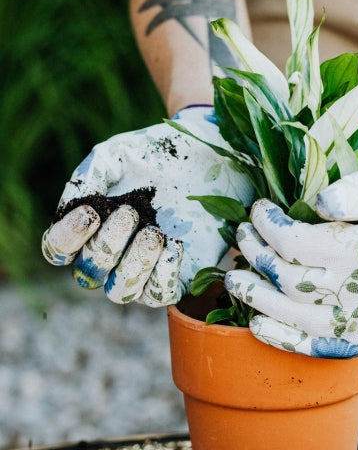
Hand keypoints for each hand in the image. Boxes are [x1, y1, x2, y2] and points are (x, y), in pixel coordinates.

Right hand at [42, 106, 252, 305]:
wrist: (208, 157)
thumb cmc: (158, 155)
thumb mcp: (120, 154)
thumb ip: (91, 173)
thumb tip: (71, 204)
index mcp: (88, 227)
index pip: (58, 249)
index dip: (67, 238)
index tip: (90, 213)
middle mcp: (110, 256)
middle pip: (89, 274)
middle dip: (107, 245)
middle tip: (130, 213)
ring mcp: (143, 269)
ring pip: (120, 292)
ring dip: (134, 265)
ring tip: (154, 233)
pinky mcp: (177, 275)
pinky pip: (160, 295)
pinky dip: (164, 275)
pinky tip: (175, 245)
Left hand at [225, 135, 357, 356]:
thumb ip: (356, 189)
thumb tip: (312, 206)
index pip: (301, 243)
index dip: (269, 226)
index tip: (259, 208)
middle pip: (294, 282)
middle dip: (257, 258)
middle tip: (240, 236)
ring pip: (303, 320)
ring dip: (260, 300)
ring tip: (235, 279)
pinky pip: (330, 347)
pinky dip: (291, 341)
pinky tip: (261, 327)